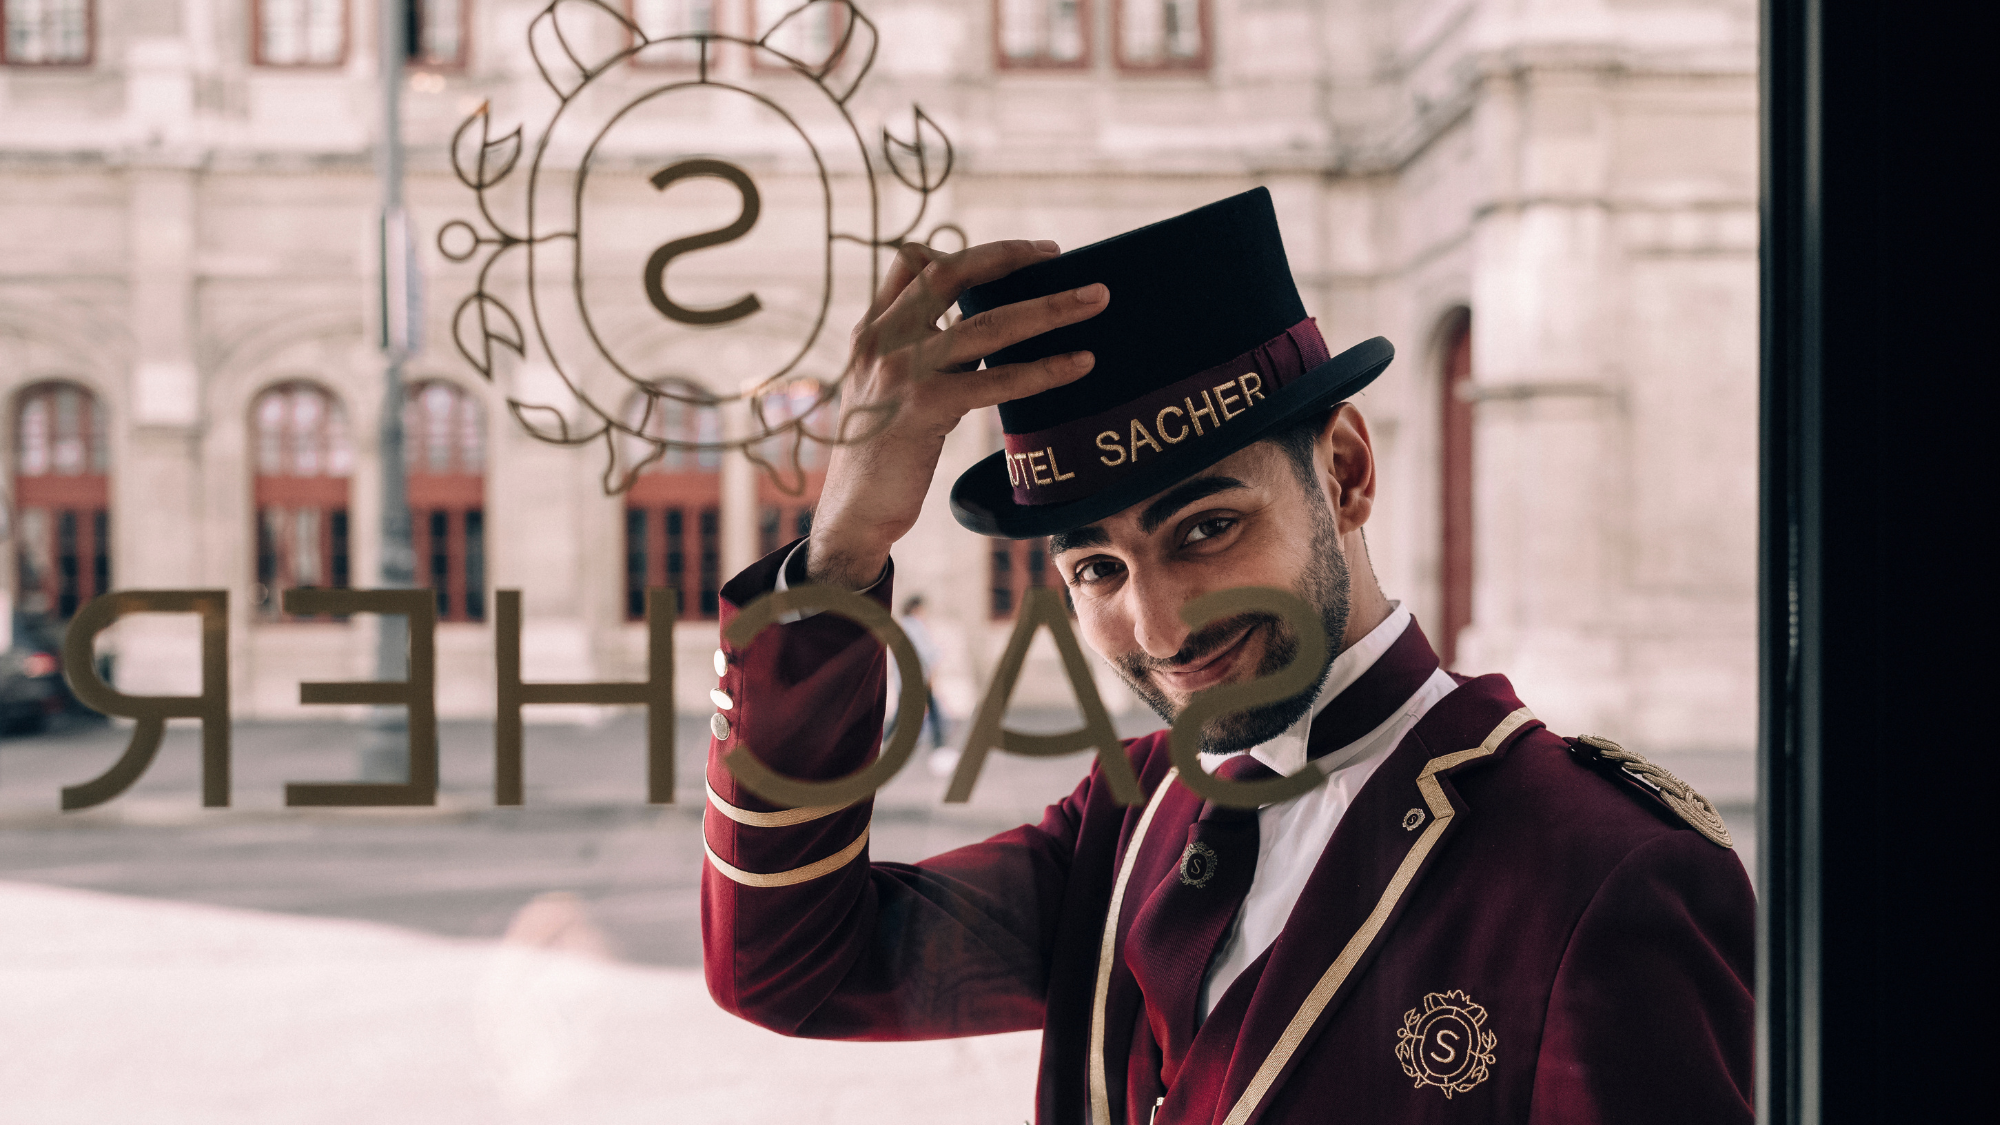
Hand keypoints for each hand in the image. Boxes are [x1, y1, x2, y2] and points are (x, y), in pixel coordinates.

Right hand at [805, 240, 1109, 588]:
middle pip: (950, 273)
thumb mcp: (891, 386)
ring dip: (1049, 308)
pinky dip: (1044, 369)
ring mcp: (900, 371)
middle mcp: (881, 340)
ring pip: (987, 325)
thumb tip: (982, 327)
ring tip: (1096, 299)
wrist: (853, 510)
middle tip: (1057, 254)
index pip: (913, 262)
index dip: (967, 251)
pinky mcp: (924, 408)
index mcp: (871, 329)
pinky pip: (997, 380)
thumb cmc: (882, 450)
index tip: (1020, 253)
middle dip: (1009, 257)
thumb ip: (926, 350)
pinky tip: (1080, 363)